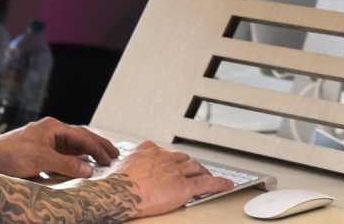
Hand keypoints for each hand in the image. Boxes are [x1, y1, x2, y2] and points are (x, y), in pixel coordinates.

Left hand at [0, 117, 119, 178]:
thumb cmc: (10, 155)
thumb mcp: (41, 160)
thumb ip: (66, 164)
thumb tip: (89, 169)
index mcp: (53, 127)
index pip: (82, 137)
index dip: (98, 148)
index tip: (110, 159)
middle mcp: (50, 131)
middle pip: (79, 138)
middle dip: (97, 146)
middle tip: (114, 155)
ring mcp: (44, 141)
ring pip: (71, 146)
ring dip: (86, 153)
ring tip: (101, 160)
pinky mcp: (38, 152)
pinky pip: (61, 154)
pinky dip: (74, 159)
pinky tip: (79, 165)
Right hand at [106, 141, 233, 217]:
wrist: (121, 192)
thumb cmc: (117, 183)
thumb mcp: (121, 164)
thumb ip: (131, 163)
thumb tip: (127, 168)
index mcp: (150, 150)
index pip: (166, 152)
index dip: (171, 159)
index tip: (172, 162)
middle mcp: (165, 158)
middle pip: (183, 159)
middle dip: (189, 164)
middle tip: (193, 170)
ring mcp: (176, 172)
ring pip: (196, 168)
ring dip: (203, 172)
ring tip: (209, 176)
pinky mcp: (184, 187)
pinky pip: (207, 183)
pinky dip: (219, 183)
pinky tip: (227, 185)